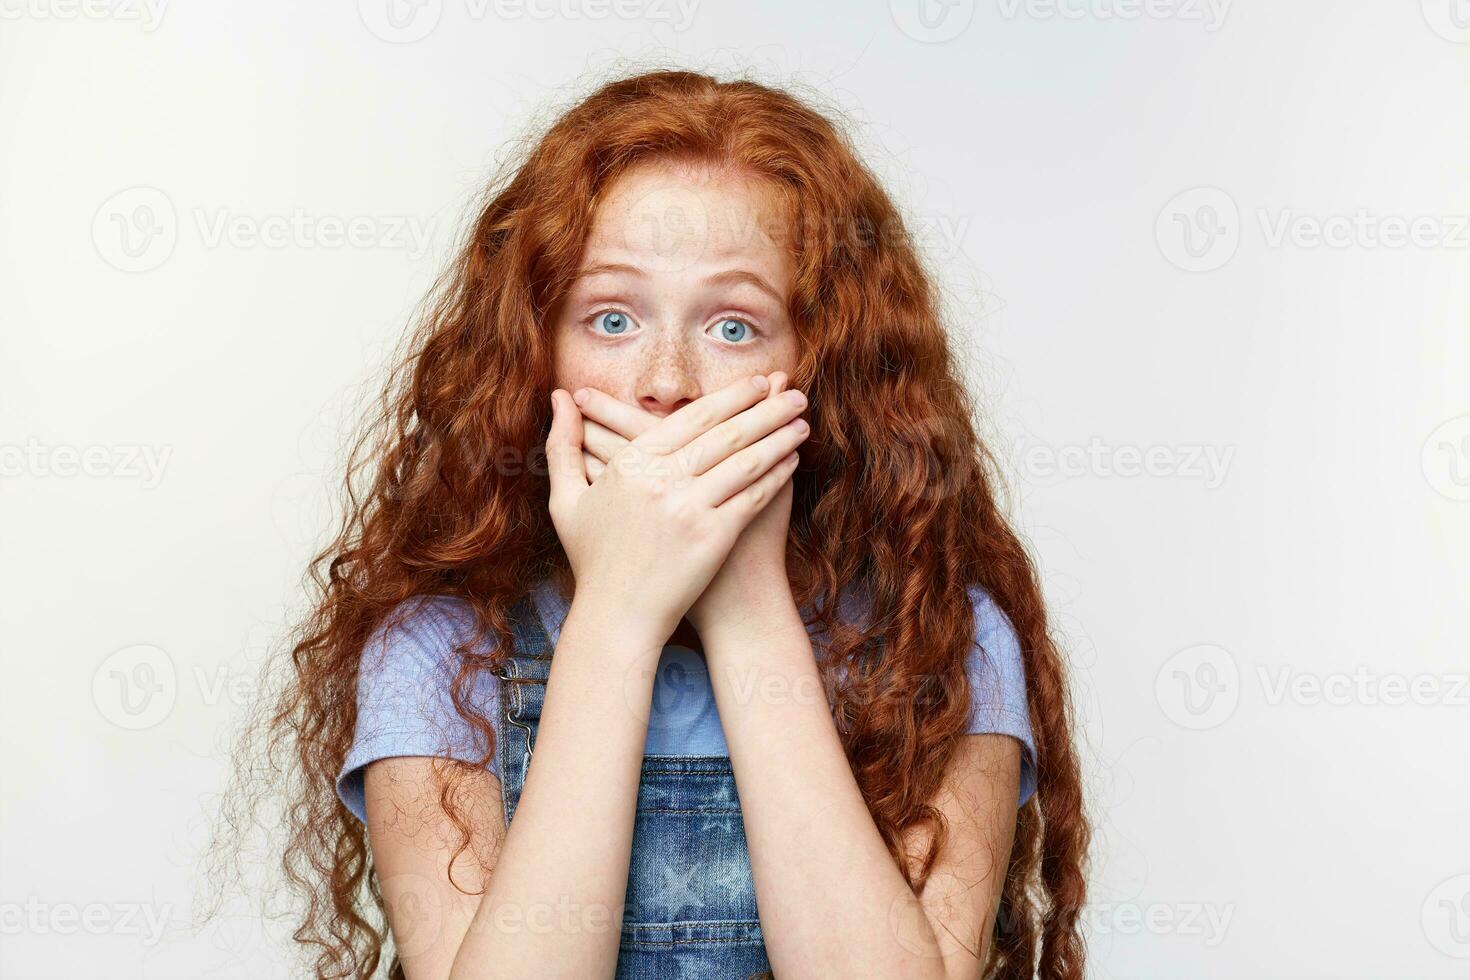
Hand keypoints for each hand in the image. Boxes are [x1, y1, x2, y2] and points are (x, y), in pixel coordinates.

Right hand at [545, 374, 809, 642]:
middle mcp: (661, 480)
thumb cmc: (592, 559)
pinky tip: (792, 462)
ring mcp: (689, 509)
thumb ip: (562, 445)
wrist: (617, 618)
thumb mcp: (566, 499)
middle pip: (726, 432)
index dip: (732, 396)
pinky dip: (777, 476)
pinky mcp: (713, 538)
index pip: (692, 417)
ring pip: (746, 460)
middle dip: (767, 408)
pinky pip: (753, 496)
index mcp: (631, 464)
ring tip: (802, 422)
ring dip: (780, 436)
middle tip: (795, 392)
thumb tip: (557, 397)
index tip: (759, 383)